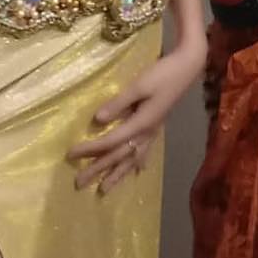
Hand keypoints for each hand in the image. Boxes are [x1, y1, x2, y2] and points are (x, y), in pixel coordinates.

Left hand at [68, 42, 202, 193]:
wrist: (186, 68)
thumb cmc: (162, 74)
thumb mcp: (138, 86)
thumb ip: (118, 103)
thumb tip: (97, 120)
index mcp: (140, 124)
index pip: (109, 141)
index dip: (90, 149)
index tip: (70, 154)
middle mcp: (146, 133)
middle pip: (118, 156)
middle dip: (98, 170)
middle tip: (79, 183)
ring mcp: (153, 132)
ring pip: (132, 159)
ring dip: (117, 174)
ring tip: (105, 189)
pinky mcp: (156, 126)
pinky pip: (145, 151)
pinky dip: (139, 163)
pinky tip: (138, 170)